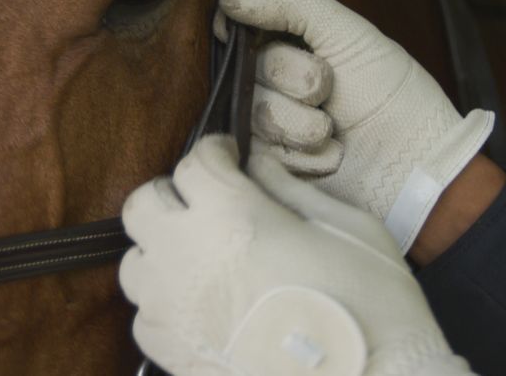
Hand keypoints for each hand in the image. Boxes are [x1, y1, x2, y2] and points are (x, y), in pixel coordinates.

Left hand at [120, 135, 470, 375]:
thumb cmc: (372, 308)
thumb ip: (291, 189)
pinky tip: (201, 307)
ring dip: (161, 251)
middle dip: (172, 194)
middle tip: (206, 204)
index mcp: (231, 214)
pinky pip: (144, 315)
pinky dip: (165, 304)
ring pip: (134, 260)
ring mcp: (171, 308)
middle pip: (143, 203)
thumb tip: (259, 168)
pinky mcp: (170, 353)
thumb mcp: (348, 228)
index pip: (195, 161)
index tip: (231, 159)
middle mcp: (187, 255)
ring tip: (199, 259)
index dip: (217, 153)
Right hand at [222, 0, 493, 250]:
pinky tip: (330, 156)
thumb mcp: (349, 33)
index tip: (263, 34)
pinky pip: (258, 152)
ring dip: (299, 122)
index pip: (236, 23)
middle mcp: (272, 82)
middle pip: (244, 67)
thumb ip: (292, 0)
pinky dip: (300, 154)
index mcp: (290, 42)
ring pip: (250, 112)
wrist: (415, 167)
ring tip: (333, 130)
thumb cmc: (392, 97)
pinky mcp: (269, 168)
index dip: (241, 27)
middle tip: (328, 89)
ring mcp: (267, 126)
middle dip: (294, 77)